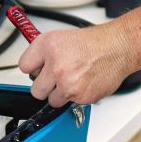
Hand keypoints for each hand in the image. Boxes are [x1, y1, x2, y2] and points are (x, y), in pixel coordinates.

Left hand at [17, 22, 139, 106]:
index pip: (24, 67)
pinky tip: (84, 82)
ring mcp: (68, 84)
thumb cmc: (91, 43)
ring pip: (52, 100)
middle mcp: (56, 66)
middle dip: (44, 86)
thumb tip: (31, 68)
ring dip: (61, 94)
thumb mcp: (59, 38)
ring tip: (73, 79)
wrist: (116, 48)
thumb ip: (41, 54)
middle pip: (36, 90)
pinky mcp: (80, 97)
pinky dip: (77, 96)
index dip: (33, 69)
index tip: (39, 69)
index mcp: (48, 48)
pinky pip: (70, 103)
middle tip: (56, 78)